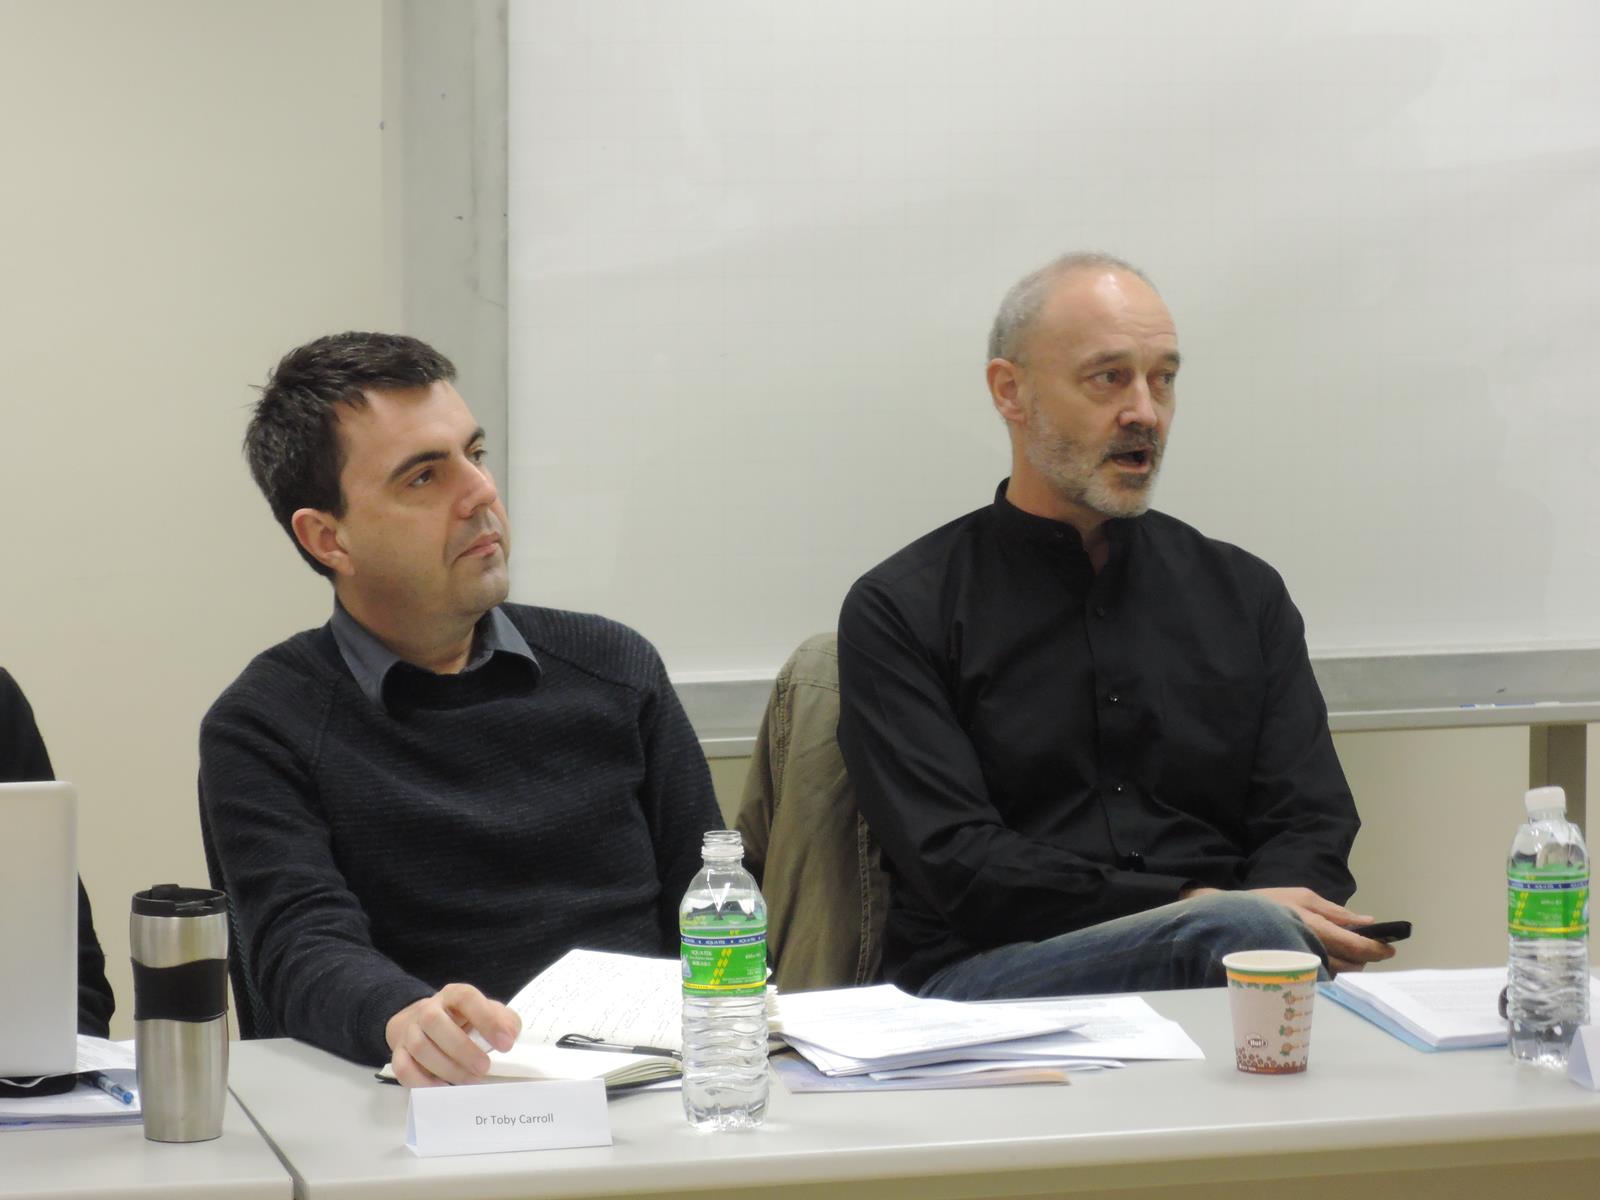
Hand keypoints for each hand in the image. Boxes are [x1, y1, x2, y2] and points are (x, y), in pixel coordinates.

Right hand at [384, 983, 520, 1086]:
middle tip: (484, 1068)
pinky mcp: (399, 1053)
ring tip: (469, 1081)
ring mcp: (410, 1031)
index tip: (506, 1044)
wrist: (425, 1023)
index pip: (466, 998)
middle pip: (435, 1022)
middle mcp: (428, 1009)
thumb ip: (505, 1021)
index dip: (487, 1020)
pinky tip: (443, 1089)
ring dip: (446, 1068)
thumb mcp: (488, 1013)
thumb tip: (509, 1035)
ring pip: (420, 1047)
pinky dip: (422, 1082)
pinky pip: (403, 1068)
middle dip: (462, 1049)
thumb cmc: (465, 1021)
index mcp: (453, 995)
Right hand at [1246, 886, 1396, 972]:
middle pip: (1352, 965)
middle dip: (1364, 958)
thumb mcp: (1303, 897)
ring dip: (1349, 964)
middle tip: (1366, 947)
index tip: (1390, 949)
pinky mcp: (1295, 974)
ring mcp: (1303, 966)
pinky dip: (1333, 969)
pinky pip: (1324, 976)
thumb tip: (1368, 923)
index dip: (1377, 949)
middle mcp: (1311, 949)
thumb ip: (1337, 912)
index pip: (1356, 946)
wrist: (1231, 920)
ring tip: (1345, 951)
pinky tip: (1327, 957)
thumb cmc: (1269, 903)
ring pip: (1340, 974)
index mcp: (1315, 927)